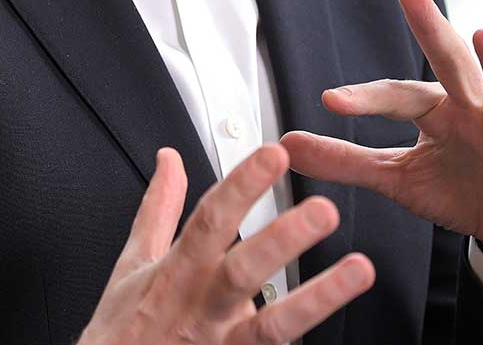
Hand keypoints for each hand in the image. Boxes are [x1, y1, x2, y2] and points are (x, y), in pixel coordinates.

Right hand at [77, 144, 374, 344]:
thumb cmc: (123, 329)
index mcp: (178, 272)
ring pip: (273, 326)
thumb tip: (170, 160)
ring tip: (359, 271)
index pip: (211, 220)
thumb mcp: (134, 264)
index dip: (242, 186)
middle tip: (324, 210)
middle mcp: (202, 308)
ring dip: (318, 299)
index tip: (273, 154)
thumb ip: (159, 209)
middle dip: (283, 240)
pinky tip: (339, 332)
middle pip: (243, 270)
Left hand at [281, 0, 482, 270]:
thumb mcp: (397, 178)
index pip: (398, 94)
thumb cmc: (461, 190)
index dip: (366, 98)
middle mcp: (475, 110)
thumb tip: (284, 144)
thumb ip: (346, 160)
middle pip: (452, 65)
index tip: (331, 101)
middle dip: (432, 29)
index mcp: (439, 110)